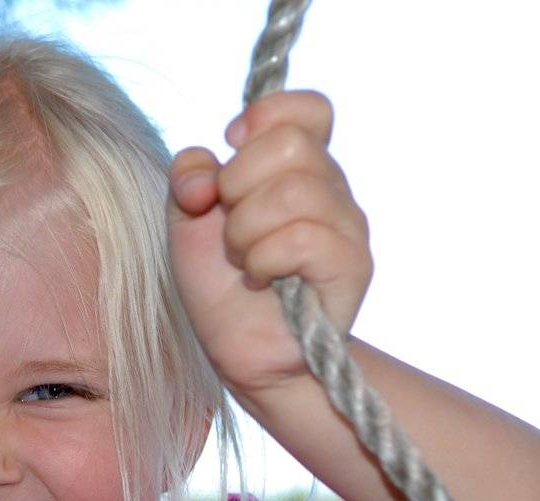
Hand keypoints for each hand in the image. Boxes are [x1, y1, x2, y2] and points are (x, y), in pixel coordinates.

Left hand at [166, 90, 371, 396]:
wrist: (241, 353)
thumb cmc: (222, 285)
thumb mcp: (187, 221)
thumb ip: (189, 176)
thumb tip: (206, 173)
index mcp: (299, 167)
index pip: (309, 108)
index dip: (267, 115)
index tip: (233, 147)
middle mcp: (332, 189)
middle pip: (291, 143)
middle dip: (239, 183)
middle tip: (230, 226)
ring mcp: (347, 227)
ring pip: (294, 191)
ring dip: (245, 229)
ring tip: (243, 259)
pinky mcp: (351, 267)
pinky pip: (302, 238)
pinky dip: (263, 258)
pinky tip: (259, 278)